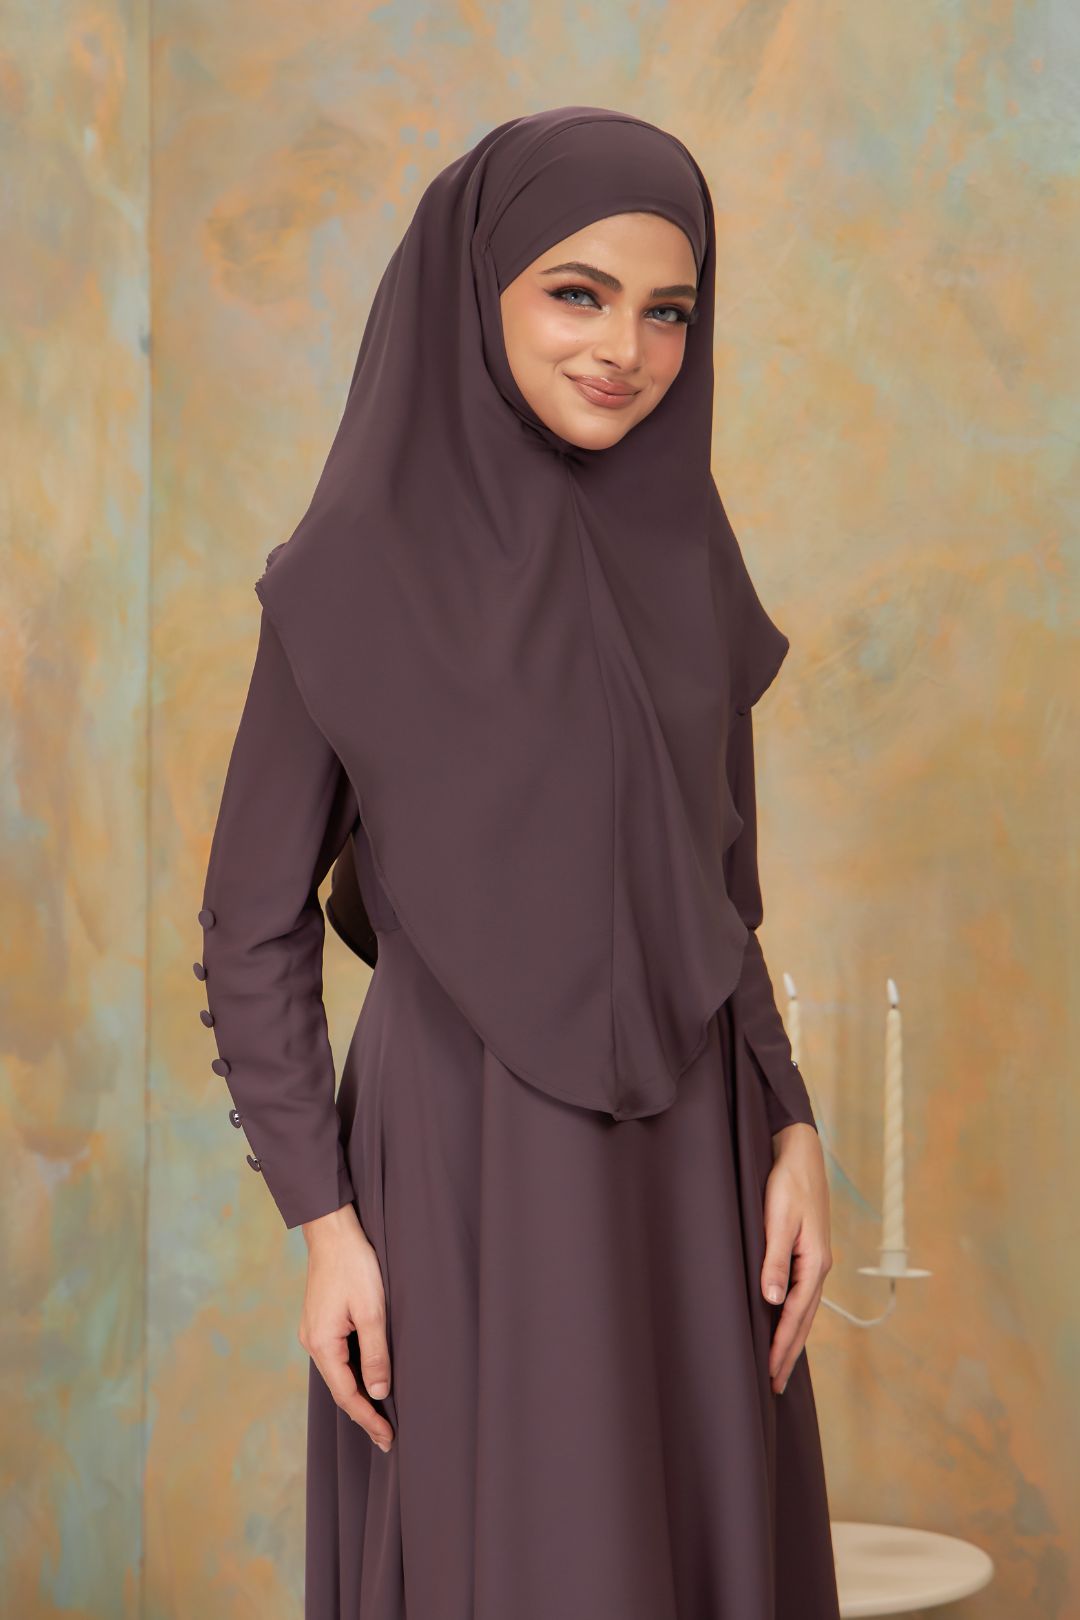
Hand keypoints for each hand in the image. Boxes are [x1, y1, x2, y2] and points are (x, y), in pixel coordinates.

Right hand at [299, 1202, 393, 1450]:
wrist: (333, 1231)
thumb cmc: (354, 1266)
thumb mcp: (372, 1310)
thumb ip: (376, 1353)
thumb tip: (380, 1392)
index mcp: (322, 1344)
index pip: (347, 1394)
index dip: (368, 1418)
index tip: (387, 1438)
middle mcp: (312, 1342)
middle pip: (339, 1388)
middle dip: (363, 1412)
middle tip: (387, 1436)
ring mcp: (313, 1332)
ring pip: (338, 1373)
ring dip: (358, 1393)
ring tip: (380, 1415)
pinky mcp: (319, 1322)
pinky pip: (336, 1357)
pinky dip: (352, 1373)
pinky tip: (367, 1378)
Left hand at [760, 1122, 832, 1395]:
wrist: (800, 1152)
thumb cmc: (787, 1182)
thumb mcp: (778, 1219)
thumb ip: (775, 1260)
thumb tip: (773, 1301)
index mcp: (814, 1262)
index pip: (796, 1315)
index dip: (782, 1346)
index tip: (771, 1374)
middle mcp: (818, 1266)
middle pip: (804, 1320)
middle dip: (789, 1352)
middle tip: (775, 1385)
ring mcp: (815, 1260)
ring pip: (804, 1309)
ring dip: (793, 1337)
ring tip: (780, 1364)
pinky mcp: (808, 1252)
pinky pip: (801, 1294)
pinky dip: (793, 1315)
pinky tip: (784, 1321)